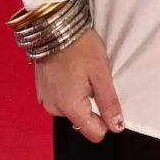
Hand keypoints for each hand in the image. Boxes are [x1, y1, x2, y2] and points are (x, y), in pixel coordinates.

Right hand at [34, 27, 125, 141]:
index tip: (107, 99)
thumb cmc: (80, 47)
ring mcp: (46, 100)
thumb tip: (117, 126)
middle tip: (93, 80)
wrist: (54, 26)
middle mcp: (54, 109)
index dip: (106, 120)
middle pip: (82, 121)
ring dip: (79, 97)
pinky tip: (70, 72)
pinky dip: (68, 91)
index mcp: (70, 107)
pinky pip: (60, 99)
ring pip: (71, 109)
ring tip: (81, 73)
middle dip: (91, 105)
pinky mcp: (42, 91)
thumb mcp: (101, 73)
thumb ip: (109, 102)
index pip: (94, 133)